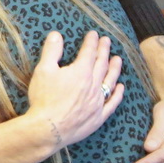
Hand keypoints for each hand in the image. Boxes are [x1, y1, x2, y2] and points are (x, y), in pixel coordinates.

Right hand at [27, 31, 123, 148]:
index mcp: (81, 72)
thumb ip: (51, 51)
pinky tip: (120, 88)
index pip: (89, 52)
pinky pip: (112, 103)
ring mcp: (98, 101)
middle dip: (104, 51)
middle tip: (107, 41)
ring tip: (118, 59)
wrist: (48, 129)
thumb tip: (56, 34)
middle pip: (101, 64)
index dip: (91, 42)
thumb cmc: (44, 99)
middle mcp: (93, 85)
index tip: (94, 34)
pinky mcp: (98, 117)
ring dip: (114, 69)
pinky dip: (117, 94)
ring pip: (110, 81)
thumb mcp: (43, 70)